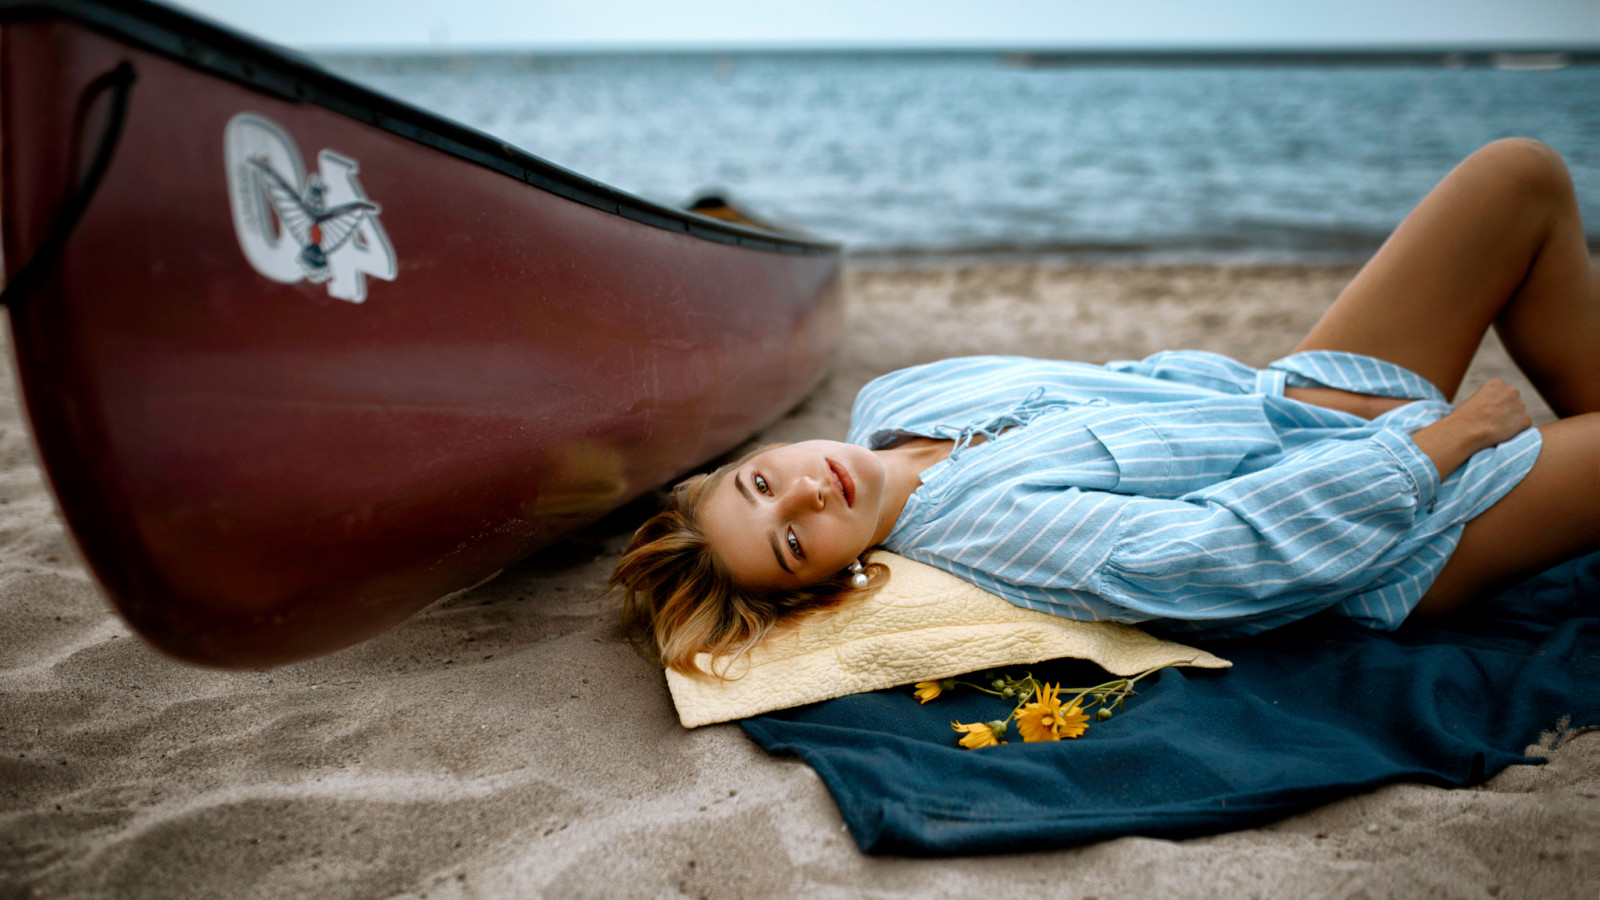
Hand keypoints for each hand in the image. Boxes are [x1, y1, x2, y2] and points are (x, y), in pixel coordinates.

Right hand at [1410, 378, 1531, 481]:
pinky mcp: (1525, 420)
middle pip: (1513, 403)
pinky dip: (1516, 433)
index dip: (1495, 406)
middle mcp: (1511, 390)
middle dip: (1507, 412)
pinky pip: (1524, 427)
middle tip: (1493, 424)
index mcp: (1496, 383)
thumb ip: (1487, 400)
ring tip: (1495, 431)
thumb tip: (1492, 408)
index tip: (1486, 414)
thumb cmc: (1462, 418)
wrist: (1465, 431)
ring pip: (1519, 415)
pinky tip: (1501, 435)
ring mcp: (1520, 405)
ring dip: (1512, 422)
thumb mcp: (1472, 400)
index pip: (1503, 394)